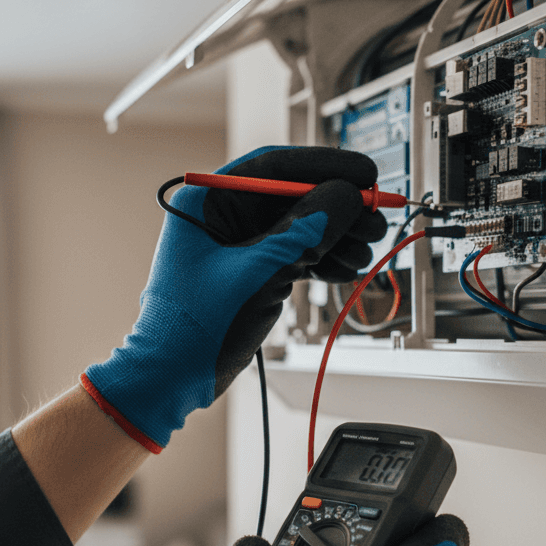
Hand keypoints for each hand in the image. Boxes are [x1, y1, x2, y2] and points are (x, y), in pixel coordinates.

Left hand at [81, 146, 384, 451]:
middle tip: (375, 219)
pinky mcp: (247, 274)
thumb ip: (306, 231)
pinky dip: (320, 261)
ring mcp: (234, 247)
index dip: (325, 167)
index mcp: (207, 201)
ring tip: (366, 251)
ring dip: (335, 239)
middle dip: (337, 209)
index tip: (366, 173)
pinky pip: (291, 256)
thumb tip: (347, 196)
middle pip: (291, 198)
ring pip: (296, 229)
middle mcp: (220, 217)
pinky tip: (346, 268)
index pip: (275, 167)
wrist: (170, 379)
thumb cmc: (196, 327)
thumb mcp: (260, 272)